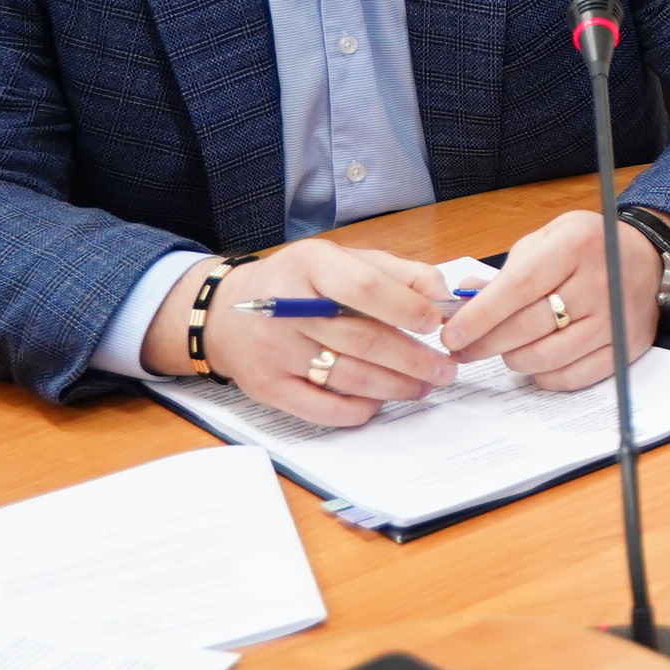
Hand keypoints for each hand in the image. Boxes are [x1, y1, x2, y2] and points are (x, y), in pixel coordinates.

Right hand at [160, 235, 459, 425]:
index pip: (363, 288)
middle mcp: (285, 308)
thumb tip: (442, 296)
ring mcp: (274, 352)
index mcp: (309, 265)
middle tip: (445, 368)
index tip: (436, 323)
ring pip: (349, 377)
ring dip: (396, 386)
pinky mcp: (268, 388)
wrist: (225, 313)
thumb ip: (397, 273)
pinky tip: (382, 401)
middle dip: (414, 359)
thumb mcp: (341, 260)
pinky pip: (322, 408)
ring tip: (425, 385)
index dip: (405, 308)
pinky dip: (359, 409)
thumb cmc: (298, 284)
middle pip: (362, 341)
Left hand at [446, 207, 669, 390]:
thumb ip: (506, 271)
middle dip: (485, 344)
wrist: (647, 258)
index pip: (517, 289)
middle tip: (463, 350)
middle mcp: (599, 282)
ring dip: (513, 359)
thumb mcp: (547, 239)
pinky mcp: (626, 346)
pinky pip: (573, 376)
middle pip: (528, 327)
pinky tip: (534, 363)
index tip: (452, 335)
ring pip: (546, 357)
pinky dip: (544, 376)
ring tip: (503, 350)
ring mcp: (615, 318)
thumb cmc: (588, 247)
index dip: (479, 317)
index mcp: (574, 246)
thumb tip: (465, 299)